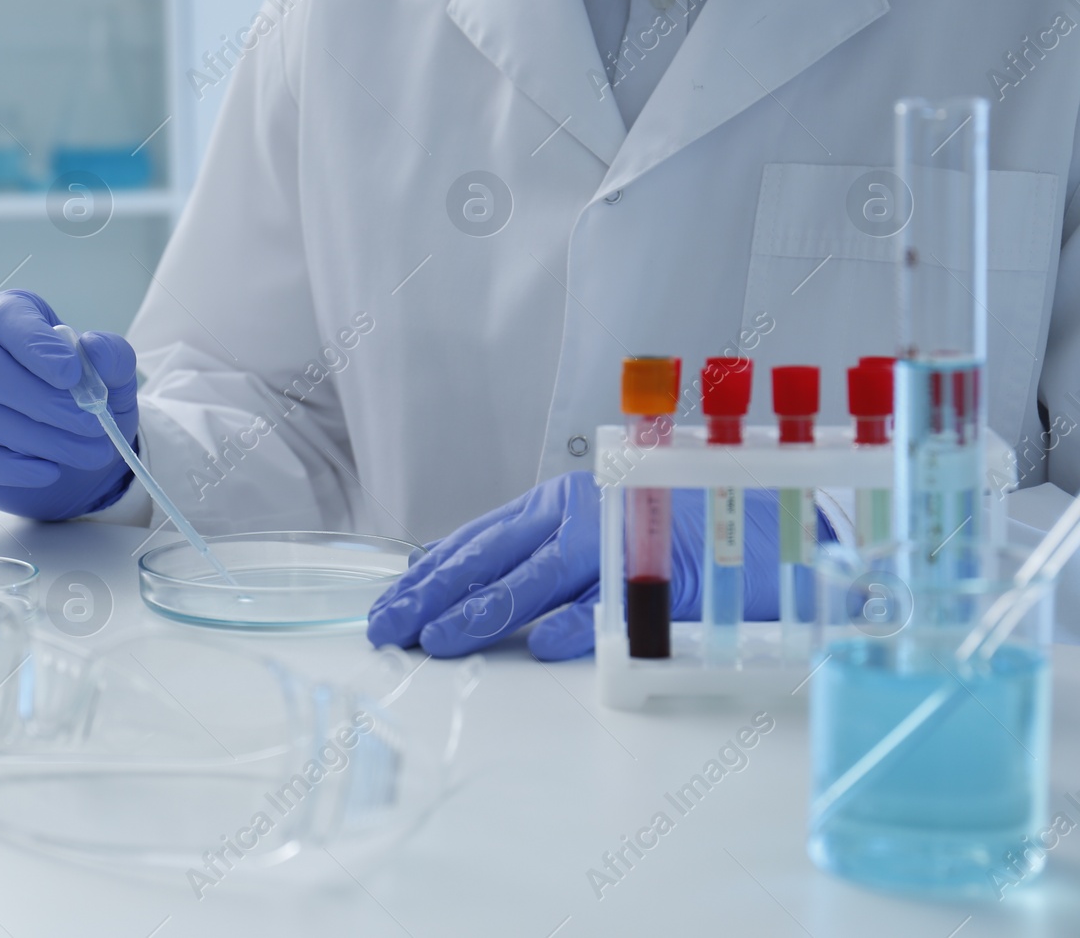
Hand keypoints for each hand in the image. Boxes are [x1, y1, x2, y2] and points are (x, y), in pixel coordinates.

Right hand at [0, 290, 138, 519]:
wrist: (72, 459)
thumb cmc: (85, 406)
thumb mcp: (113, 380)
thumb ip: (113, 358)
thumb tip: (93, 347)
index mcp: (8, 319)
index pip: (6, 317)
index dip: (36, 345)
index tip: (72, 375)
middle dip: (42, 401)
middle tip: (92, 425)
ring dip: (39, 439)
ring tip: (87, 453)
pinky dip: (6, 466)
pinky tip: (46, 471)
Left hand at [367, 472, 815, 660]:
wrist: (759, 518)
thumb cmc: (662, 531)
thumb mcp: (583, 534)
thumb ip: (525, 555)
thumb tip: (448, 583)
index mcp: (553, 503)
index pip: (474, 541)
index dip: (425, 575)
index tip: (386, 606)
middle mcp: (577, 514)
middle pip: (491, 560)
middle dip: (433, 598)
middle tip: (390, 630)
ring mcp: (619, 542)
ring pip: (537, 580)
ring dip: (483, 613)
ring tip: (439, 640)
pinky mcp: (666, 576)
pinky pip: (614, 603)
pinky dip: (578, 623)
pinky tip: (541, 644)